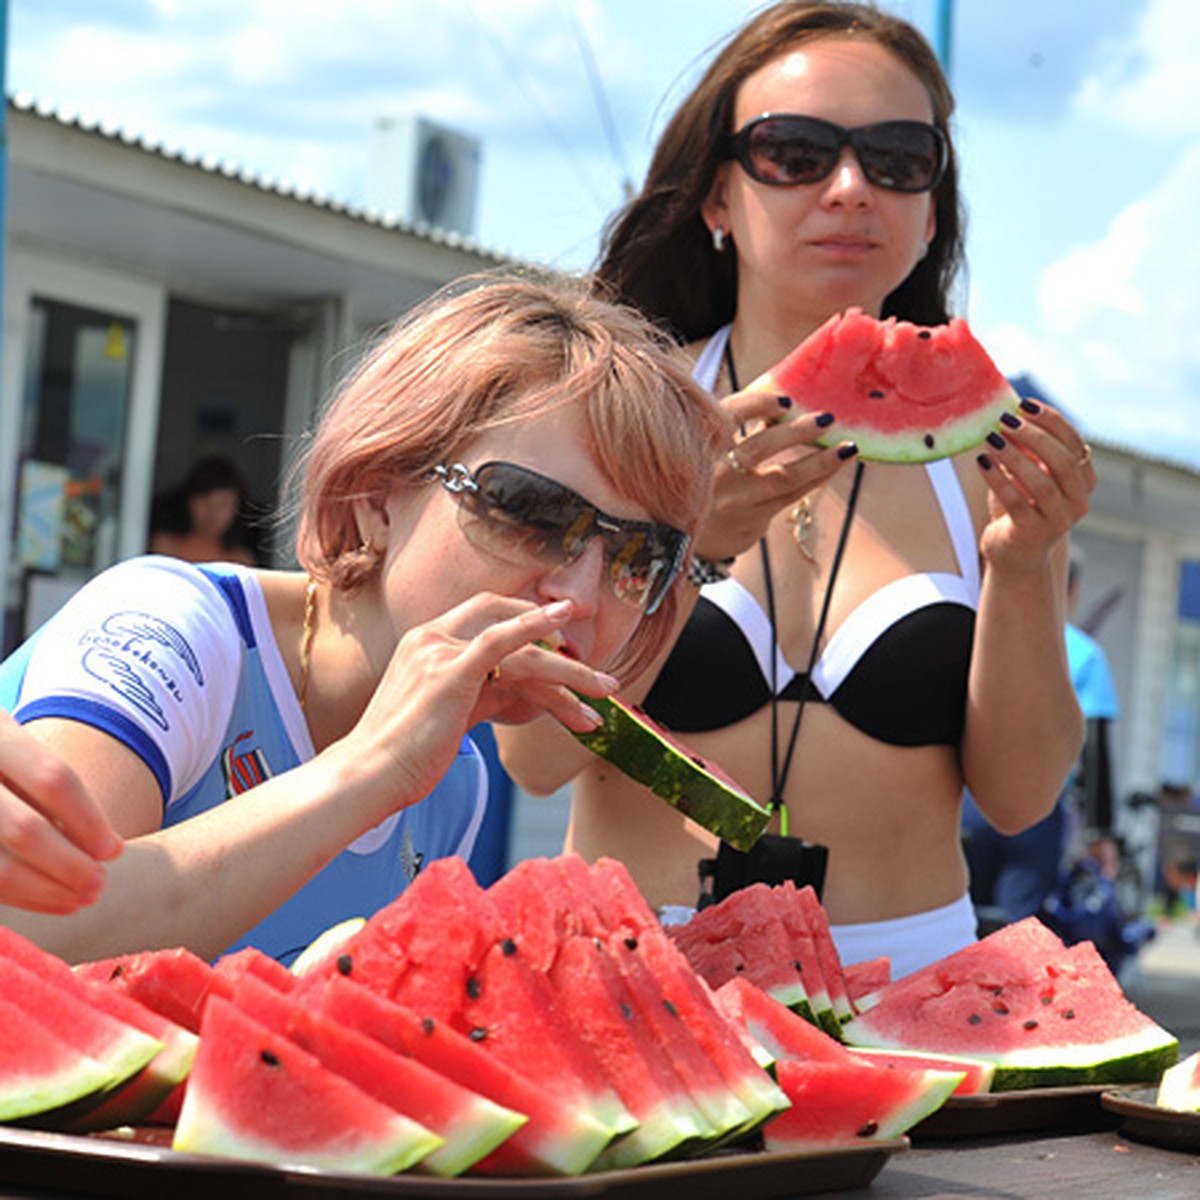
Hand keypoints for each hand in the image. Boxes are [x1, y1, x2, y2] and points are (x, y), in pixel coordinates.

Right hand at [0, 710, 122, 912]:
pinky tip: (51, 901)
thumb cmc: (0, 759)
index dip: (88, 819)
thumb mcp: (18, 750)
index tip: (114, 850)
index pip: (53, 780)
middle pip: (25, 829)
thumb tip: (104, 848)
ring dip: (46, 890)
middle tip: (100, 885)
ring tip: (81, 898)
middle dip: (69, 864)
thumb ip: (50, 789)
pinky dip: (22, 897)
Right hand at [337, 597, 617, 812]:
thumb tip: (524, 699)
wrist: (368, 776)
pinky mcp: (451, 671)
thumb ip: (483, 698)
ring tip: (604, 688)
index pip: (484, 616)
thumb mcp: (448, 717)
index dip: (526, 620)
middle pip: (503, 615)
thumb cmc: (402, 756)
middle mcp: (431, 637)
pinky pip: (503, 640)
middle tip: (589, 653)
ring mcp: (440, 651)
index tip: (562, 640)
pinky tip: (565, 622)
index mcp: (424, 643)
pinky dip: (536, 626)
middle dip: (550, 628)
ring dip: (568, 666)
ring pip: (518, 642)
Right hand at [696, 388, 855, 560]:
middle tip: (826, 418)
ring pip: (783, 478)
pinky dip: (816, 478)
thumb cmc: (704, 479)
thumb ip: (735, 425)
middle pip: (759, 449)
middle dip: (795, 432)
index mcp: (701, 446)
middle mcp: (715, 473)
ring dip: (819, 461)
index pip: (727, 416)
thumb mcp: (708, 450)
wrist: (683, 536)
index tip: (785, 399)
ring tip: (848, 447)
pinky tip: (836, 465)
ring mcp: (735, 500)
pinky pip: (791, 496)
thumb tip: (781, 398)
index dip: (757, 404)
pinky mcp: (752, 519)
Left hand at [974, 400, 1094, 572]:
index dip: (1052, 421)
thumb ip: (1028, 448)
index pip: (1074, 443)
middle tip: (1005, 421)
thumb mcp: (1027, 473)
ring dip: (1014, 457)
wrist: (1015, 552)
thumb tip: (1011, 411)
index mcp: (1084, 481)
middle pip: (1063, 461)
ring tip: (991, 439)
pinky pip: (1016, 502)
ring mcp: (1059, 520)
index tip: (1025, 405)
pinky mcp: (1034, 533)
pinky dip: (998, 479)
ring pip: (1041, 483)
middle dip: (1034, 437)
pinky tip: (982, 461)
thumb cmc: (1021, 505)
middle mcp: (1079, 501)